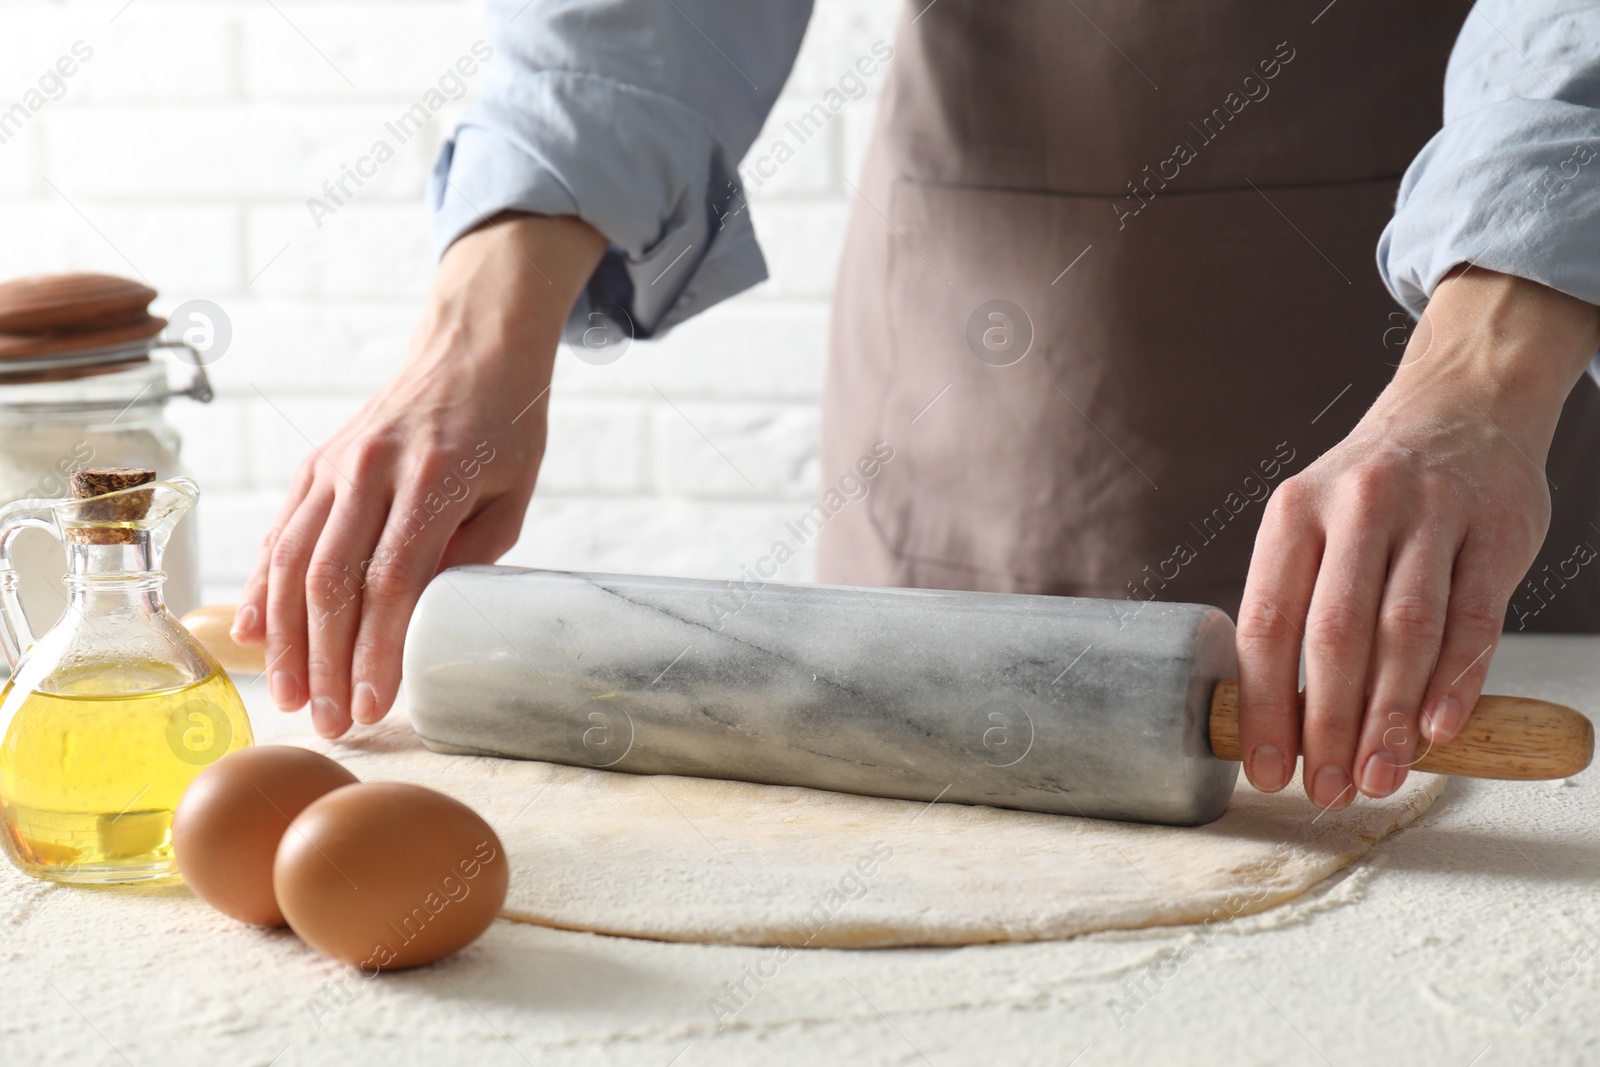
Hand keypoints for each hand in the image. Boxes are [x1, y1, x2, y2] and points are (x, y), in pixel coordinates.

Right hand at [231, 213, 605, 737]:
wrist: (472, 347)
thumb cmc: (505, 429)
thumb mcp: (512, 494)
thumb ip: (471, 557)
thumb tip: (421, 623)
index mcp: (433, 478)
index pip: (392, 582)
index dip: (376, 652)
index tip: (372, 706)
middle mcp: (373, 469)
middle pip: (331, 582)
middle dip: (325, 663)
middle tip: (329, 723)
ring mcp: (335, 464)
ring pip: (292, 561)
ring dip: (285, 639)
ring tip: (289, 697)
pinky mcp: (315, 465)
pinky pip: (280, 534)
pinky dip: (263, 588)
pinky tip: (253, 635)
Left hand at [1236, 268, 1599, 808]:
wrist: (1461, 406)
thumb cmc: (1372, 493)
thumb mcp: (1314, 524)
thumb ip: (1299, 606)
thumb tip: (1276, 718)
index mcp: (1292, 514)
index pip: (1268, 622)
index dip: (1264, 704)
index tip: (1265, 767)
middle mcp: (1354, 508)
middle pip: (1334, 634)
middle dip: (1327, 723)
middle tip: (1326, 789)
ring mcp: (1430, 516)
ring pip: (1404, 630)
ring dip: (1389, 716)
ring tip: (1377, 777)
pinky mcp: (1496, 530)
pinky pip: (1473, 616)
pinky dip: (1455, 679)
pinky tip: (1438, 729)